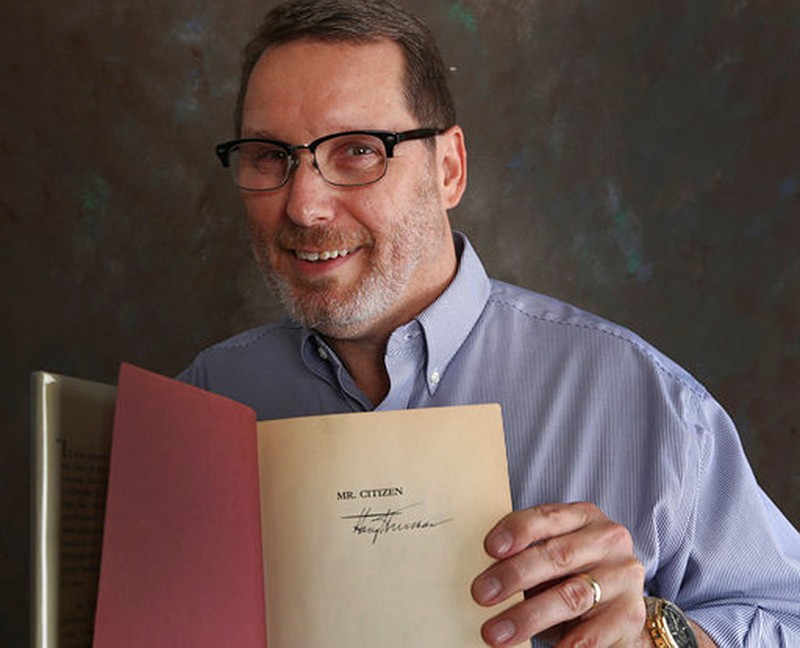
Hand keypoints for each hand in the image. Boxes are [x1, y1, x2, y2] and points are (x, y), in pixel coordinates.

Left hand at [471, 502, 646, 645]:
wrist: (619, 609)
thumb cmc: (571, 574)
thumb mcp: (552, 554)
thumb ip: (526, 552)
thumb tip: (482, 572)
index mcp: (585, 516)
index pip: (548, 517)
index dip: (518, 530)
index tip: (490, 548)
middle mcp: (609, 541)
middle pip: (558, 556)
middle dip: (515, 575)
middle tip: (481, 594)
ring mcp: (623, 578)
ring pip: (572, 596)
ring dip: (529, 616)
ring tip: (496, 633)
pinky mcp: (629, 616)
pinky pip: (592, 636)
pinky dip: (564, 646)